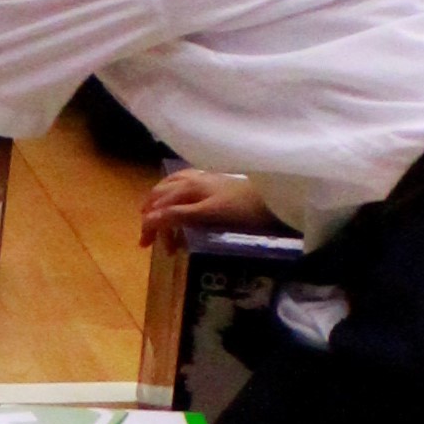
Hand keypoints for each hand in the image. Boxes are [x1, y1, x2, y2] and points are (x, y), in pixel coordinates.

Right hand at [138, 169, 273, 246]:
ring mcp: (204, 178)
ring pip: (171, 186)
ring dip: (159, 201)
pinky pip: (184, 180)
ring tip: (153, 213)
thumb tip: (148, 219)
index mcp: (189, 188)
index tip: (144, 246)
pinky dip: (173, 189)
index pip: (160, 208)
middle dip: (151, 216)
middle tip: (149, 238)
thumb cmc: (245, 209)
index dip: (150, 226)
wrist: (278, 195)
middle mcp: (192, 180)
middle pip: (162, 196)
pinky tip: (176, 195)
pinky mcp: (215, 179)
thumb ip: (178, 216)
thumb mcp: (209, 215)